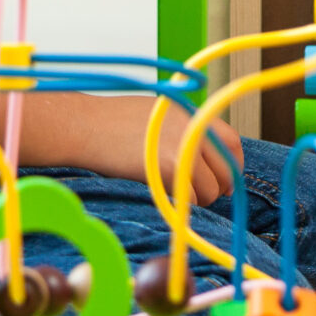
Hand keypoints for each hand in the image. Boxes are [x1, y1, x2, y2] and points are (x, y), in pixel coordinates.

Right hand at [34, 93, 240, 205]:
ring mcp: (183, 147)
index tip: (227, 179)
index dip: (232, 164)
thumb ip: (182, 129)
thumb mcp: (156, 113)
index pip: (231, 142)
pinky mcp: (168, 168)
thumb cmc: (110, 121)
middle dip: (220, 187)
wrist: (84, 125)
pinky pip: (189, 197)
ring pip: (210, 188)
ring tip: (181, 198)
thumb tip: (202, 156)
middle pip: (226, 168)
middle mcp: (193, 127)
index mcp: (192, 112)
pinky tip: (166, 198)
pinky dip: (182, 204)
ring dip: (200, 199)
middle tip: (206, 196)